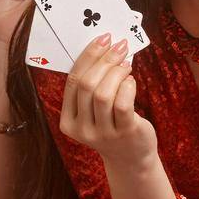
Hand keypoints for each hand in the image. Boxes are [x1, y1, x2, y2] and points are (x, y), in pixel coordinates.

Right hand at [58, 33, 156, 163]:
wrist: (131, 159)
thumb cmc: (112, 126)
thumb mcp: (94, 112)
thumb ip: (92, 88)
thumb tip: (103, 49)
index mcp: (68, 121)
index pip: (72, 81)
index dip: (87, 56)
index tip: (102, 38)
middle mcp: (82, 130)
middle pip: (87, 85)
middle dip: (104, 60)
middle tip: (119, 46)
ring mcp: (103, 134)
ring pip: (104, 93)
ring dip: (117, 72)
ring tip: (126, 64)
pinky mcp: (124, 133)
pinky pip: (123, 103)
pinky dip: (128, 86)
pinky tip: (131, 81)